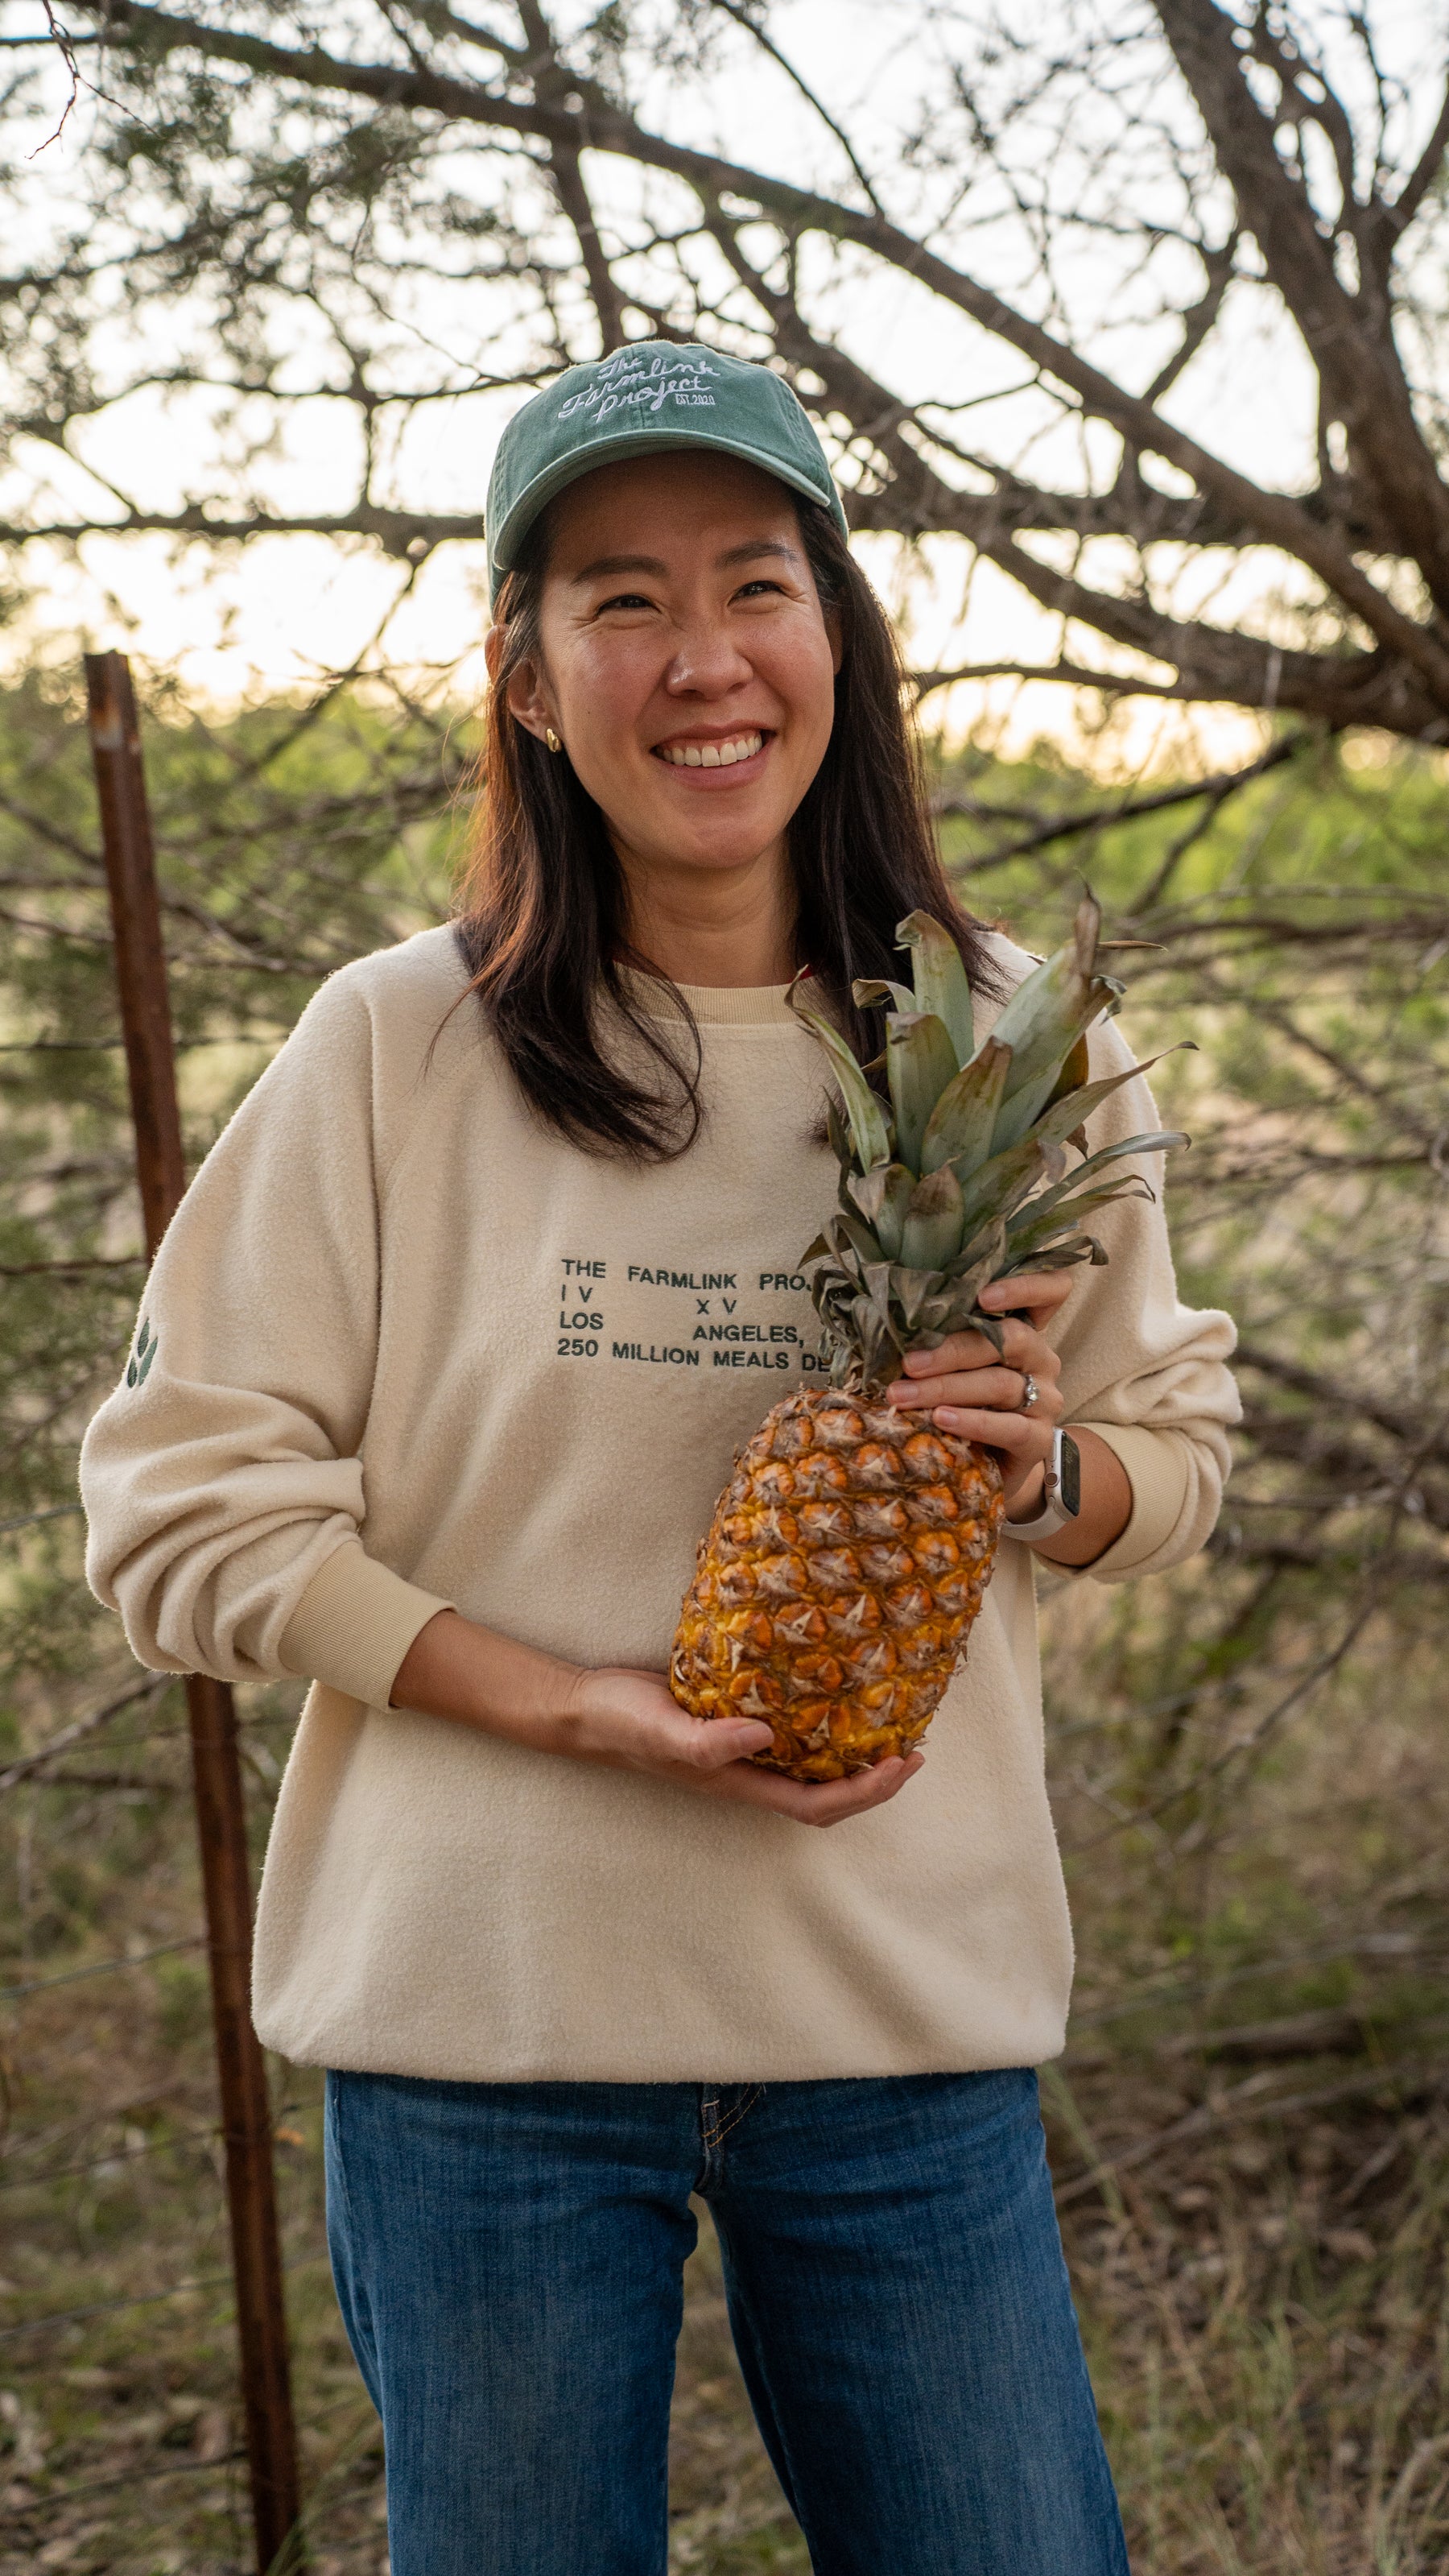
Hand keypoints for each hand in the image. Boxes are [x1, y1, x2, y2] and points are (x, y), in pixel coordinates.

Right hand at [391, 1611, 921, 1826]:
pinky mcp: (736, 1719)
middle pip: (828, 1792)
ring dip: (856, 1751)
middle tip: (915, 1744)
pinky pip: (792, 1729)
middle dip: (875, 1778)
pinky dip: (823, 1719)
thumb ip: (707, 1742)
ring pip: (814, 1763)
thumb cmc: (622, 1724)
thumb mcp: (661, 1731)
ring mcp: (744, 1749)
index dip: (865, 1792)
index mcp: (740, 1783)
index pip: (818, 1803)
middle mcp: (750, 1771)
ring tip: (892, 1719)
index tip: (903, 1763)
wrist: (587, 1707)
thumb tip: (763, 1738)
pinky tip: (838, 1689)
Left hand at [884, 1270, 1072, 1515]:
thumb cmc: (961, 1404)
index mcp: (1024, 1330)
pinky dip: (972, 1422)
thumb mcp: (952, 1367)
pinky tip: (942, 1419)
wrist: (983, 1468)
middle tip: (908, 1363)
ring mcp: (1045, 1399)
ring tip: (904, 1396)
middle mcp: (1041, 1359)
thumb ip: (940, 1341)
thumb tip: (888, 1327)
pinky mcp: (1039, 1439)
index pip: (1051, 1291)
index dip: (1027, 1286)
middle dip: (953, 1350)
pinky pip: (1009, 1427)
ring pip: (1000, 1384)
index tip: (983, 1296)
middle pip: (1010, 1339)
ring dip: (946, 1388)